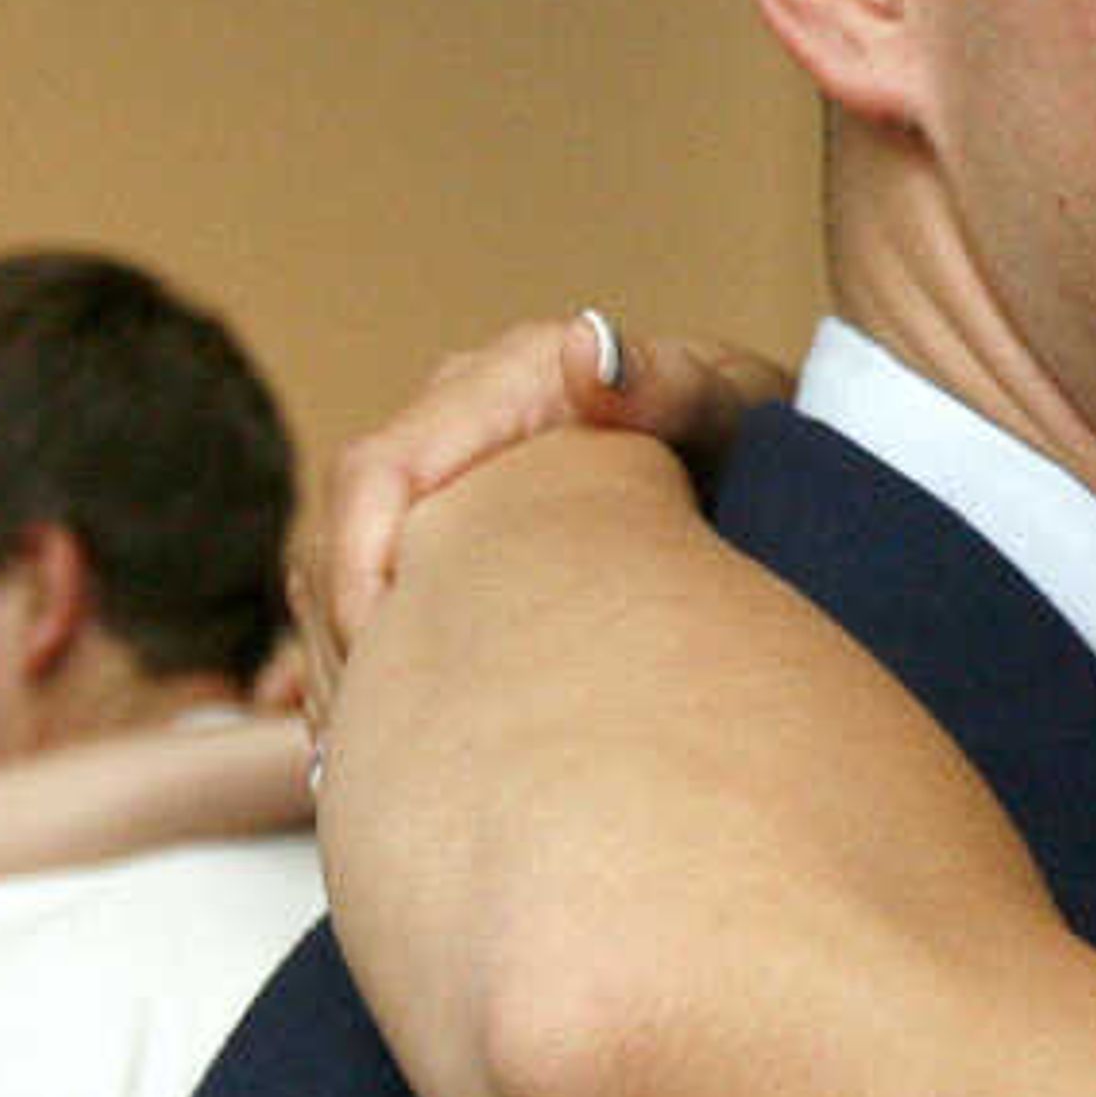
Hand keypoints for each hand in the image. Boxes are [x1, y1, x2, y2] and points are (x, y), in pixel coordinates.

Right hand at [299, 316, 786, 725]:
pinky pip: (372, 586)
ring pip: (344, 563)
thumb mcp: (721, 407)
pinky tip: (365, 737)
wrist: (753, 442)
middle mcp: (460, 413)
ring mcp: (449, 464)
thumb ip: (663, 381)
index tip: (376, 656)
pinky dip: (366, 658)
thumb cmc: (745, 428)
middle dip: (342, 629)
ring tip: (364, 748)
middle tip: (364, 733)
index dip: (358, 566)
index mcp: (505, 381)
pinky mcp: (447, 513)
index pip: (379, 473)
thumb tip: (584, 348)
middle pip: (344, 525)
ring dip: (342, 654)